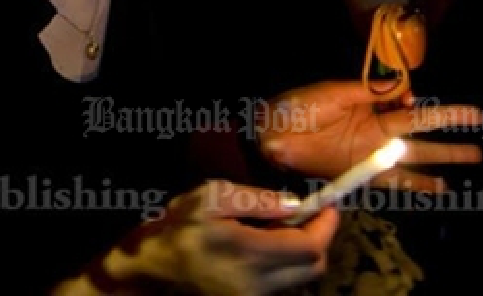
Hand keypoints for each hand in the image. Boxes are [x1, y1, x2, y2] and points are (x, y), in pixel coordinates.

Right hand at [78, 180, 337, 294]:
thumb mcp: (213, 197)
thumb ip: (258, 200)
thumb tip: (297, 203)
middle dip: (318, 238)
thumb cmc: (179, 226)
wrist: (154, 265)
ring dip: (301, 251)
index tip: (328, 204)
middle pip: (313, 266)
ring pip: (300, 277)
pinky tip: (264, 245)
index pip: (309, 247)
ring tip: (277, 227)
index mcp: (249, 254)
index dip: (326, 225)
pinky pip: (283, 284)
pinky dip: (285, 263)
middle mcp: (258, 284)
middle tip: (307, 213)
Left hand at [257, 81, 482, 191]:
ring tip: (465, 170)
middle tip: (479, 142)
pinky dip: (413, 187)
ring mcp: (369, 155)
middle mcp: (376, 133)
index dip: (440, 113)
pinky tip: (436, 190)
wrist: (270, 132)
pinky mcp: (358, 174)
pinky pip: (391, 183)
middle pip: (419, 138)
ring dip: (437, 165)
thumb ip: (370, 92)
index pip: (413, 110)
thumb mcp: (334, 92)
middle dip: (448, 140)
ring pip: (411, 161)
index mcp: (371, 108)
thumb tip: (406, 91)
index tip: (465, 113)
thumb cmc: (298, 106)